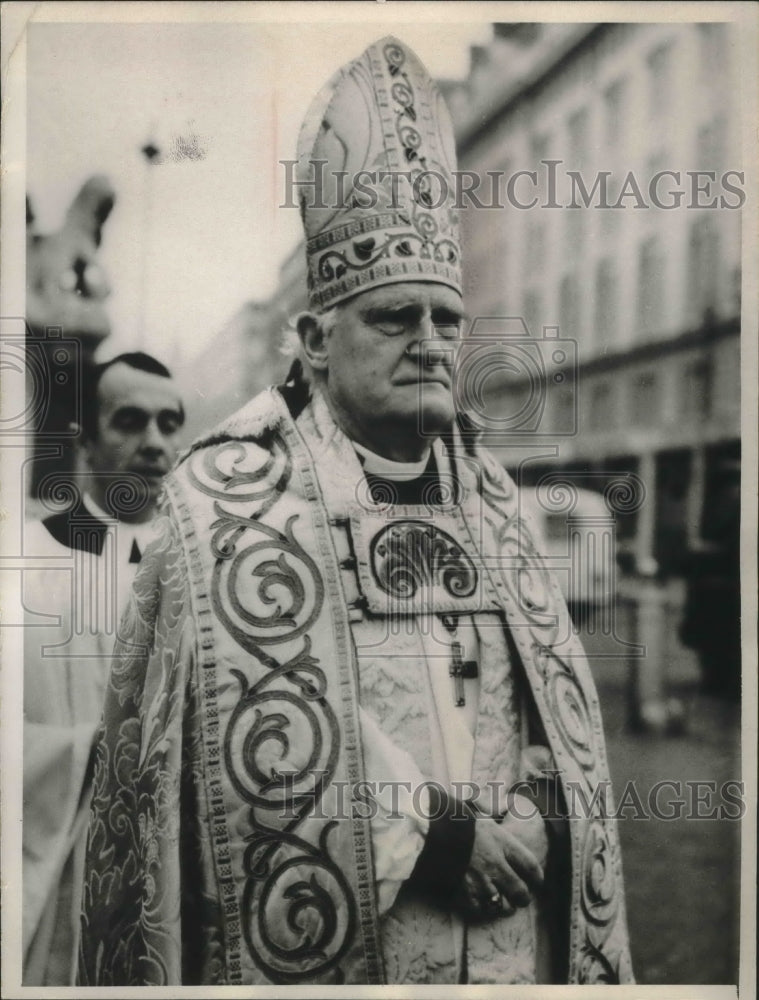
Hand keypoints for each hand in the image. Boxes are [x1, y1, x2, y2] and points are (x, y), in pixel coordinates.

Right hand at [455, 799, 547, 920]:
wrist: (431, 832)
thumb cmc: (457, 820)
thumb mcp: (482, 815)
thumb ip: (497, 818)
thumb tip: (505, 806)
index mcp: (503, 844)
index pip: (531, 866)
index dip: (537, 877)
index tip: (536, 880)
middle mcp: (497, 866)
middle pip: (521, 893)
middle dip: (523, 898)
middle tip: (520, 897)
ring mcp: (481, 882)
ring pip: (503, 906)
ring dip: (503, 905)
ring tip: (501, 902)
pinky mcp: (465, 893)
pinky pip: (480, 910)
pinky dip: (481, 908)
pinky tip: (480, 901)